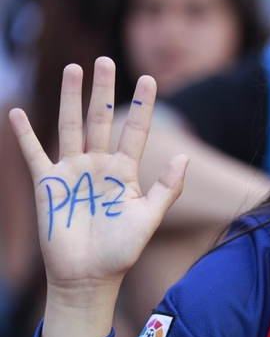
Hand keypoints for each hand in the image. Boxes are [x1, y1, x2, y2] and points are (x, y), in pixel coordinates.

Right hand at [8, 58, 187, 299]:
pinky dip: (25, 134)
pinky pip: (34, 153)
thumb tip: (184, 157)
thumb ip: (167, 188)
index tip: (150, 78)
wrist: (89, 277)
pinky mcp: (47, 184)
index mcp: (126, 171)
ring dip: (71, 98)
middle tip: (105, 59)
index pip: (136, 130)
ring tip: (74, 69)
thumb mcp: (149, 218)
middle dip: (104, 90)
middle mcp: (99, 165)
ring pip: (70, 126)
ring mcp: (72, 171)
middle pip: (101, 119)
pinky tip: (18, 112)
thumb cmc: (122, 251)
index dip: (143, 106)